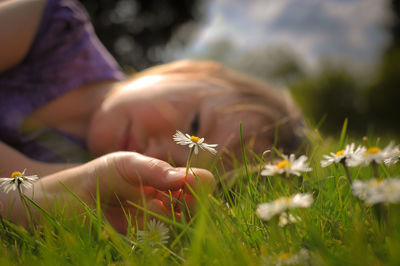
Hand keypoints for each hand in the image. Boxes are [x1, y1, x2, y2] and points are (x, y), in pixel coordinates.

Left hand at [32, 152, 214, 232]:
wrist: (71, 198)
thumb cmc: (100, 174)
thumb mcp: (126, 164)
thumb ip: (153, 169)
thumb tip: (180, 179)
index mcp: (169, 180)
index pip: (201, 182)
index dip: (200, 185)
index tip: (184, 184)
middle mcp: (169, 202)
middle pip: (200, 208)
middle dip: (194, 205)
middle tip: (172, 201)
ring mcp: (159, 222)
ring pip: (185, 227)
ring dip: (174, 221)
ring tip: (145, 210)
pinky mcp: (145, 239)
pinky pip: (163, 241)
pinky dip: (158, 235)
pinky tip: (139, 225)